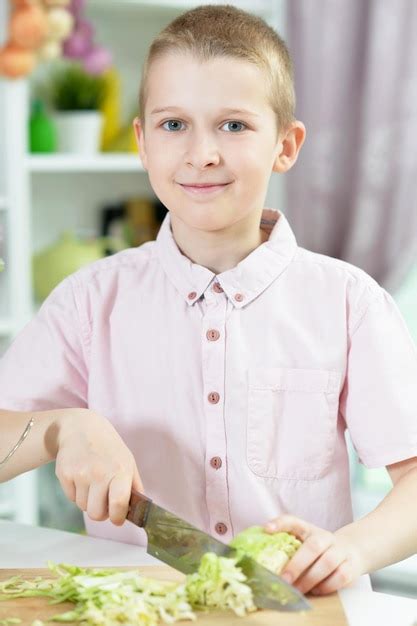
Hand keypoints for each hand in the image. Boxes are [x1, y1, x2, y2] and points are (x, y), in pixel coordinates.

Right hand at [54, 409, 142, 525]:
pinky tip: (80, 476)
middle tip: (103, 501)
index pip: (118, 504)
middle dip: (100, 512)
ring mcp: (80, 473)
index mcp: (120, 470)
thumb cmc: (108, 447)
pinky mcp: (64, 473)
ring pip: (83, 507)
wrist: (80, 428)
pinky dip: (76, 492)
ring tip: (92, 483)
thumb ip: (134, 486)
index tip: (117, 519)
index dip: (117, 517)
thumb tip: (140, 510)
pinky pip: (71, 498)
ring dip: (88, 500)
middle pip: (96, 514)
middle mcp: (100, 472)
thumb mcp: (128, 461)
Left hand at [264, 515, 364, 595]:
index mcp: (309, 529)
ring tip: (298, 590)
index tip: (266, 529)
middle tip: (284, 580)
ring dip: (311, 579)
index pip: (293, 521)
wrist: (352, 551)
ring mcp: (340, 551)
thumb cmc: (320, 550)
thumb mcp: (304, 543)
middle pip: (313, 546)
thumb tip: (260, 560)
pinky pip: (340, 576)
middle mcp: (325, 537)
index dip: (280, 523)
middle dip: (297, 565)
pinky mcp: (350, 566)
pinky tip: (316, 591)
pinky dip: (327, 586)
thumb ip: (286, 547)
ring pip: (328, 563)